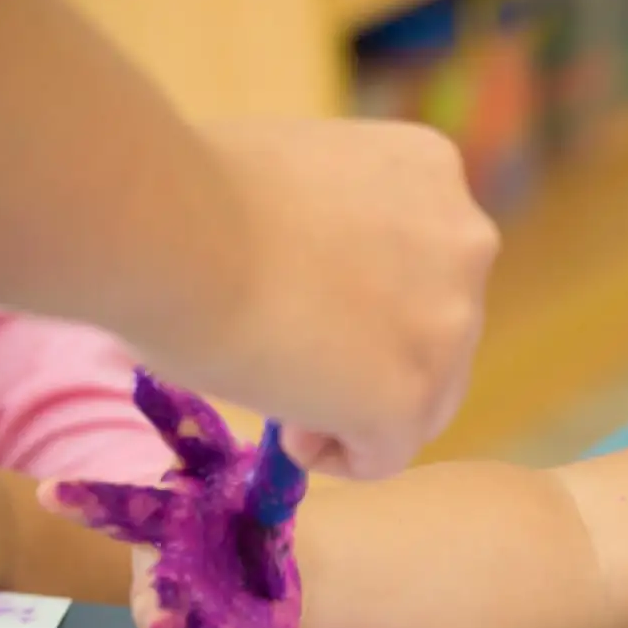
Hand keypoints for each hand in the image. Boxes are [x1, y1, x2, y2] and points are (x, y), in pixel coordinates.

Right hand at [39, 371, 321, 627]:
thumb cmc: (228, 508)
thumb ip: (189, 431)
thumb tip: (153, 377)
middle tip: (165, 620)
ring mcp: (207, 620)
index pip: (119, 509)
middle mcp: (175, 581)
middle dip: (158, 611)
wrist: (263, 560)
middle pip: (157, 598)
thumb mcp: (219, 465)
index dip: (85, 499)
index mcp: (164, 529)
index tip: (53, 491)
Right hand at [143, 119, 496, 480]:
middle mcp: (466, 241)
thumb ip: (337, 227)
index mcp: (432, 173)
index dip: (366, 303)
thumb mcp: (297, 178)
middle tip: (293, 365)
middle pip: (440, 337)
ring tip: (280, 395)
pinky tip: (289, 430)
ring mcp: (450, 323)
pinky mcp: (412, 396)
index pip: (427, 265)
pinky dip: (338, 455)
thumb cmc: (185, 190)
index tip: (305, 311)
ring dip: (356, 409)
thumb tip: (317, 284)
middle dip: (372, 361)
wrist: (162, 225)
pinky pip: (386, 454)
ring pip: (423, 402)